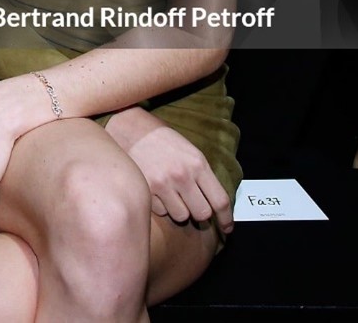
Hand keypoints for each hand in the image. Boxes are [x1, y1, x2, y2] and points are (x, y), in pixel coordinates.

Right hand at [105, 106, 232, 233]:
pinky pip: (161, 211)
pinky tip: (157, 191)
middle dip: (199, 212)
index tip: (227, 228)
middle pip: (202, 213)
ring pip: (181, 216)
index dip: (226, 218)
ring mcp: (163, 184)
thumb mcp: (189, 151)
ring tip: (172, 195)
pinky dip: (161, 206)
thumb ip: (202, 175)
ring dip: (179, 210)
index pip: (220, 200)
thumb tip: (214, 203)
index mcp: (198, 164)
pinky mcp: (146, 190)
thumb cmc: (162, 140)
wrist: (130, 128)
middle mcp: (182, 175)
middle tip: (193, 206)